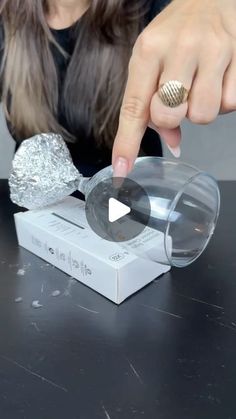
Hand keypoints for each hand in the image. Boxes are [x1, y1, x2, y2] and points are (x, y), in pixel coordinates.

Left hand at [112, 0, 235, 175]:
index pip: (134, 106)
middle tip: (178, 97)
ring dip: (200, 109)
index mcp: (150, 50)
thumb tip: (172, 144)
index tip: (120, 170)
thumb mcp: (152, 58)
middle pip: (170, 116)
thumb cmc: (176, 32)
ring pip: (203, 115)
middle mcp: (181, 48)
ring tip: (201, 85)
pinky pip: (230, 104)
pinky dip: (224, 100)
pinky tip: (219, 79)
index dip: (127, 142)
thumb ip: (153, 101)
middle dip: (172, 117)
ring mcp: (214, 51)